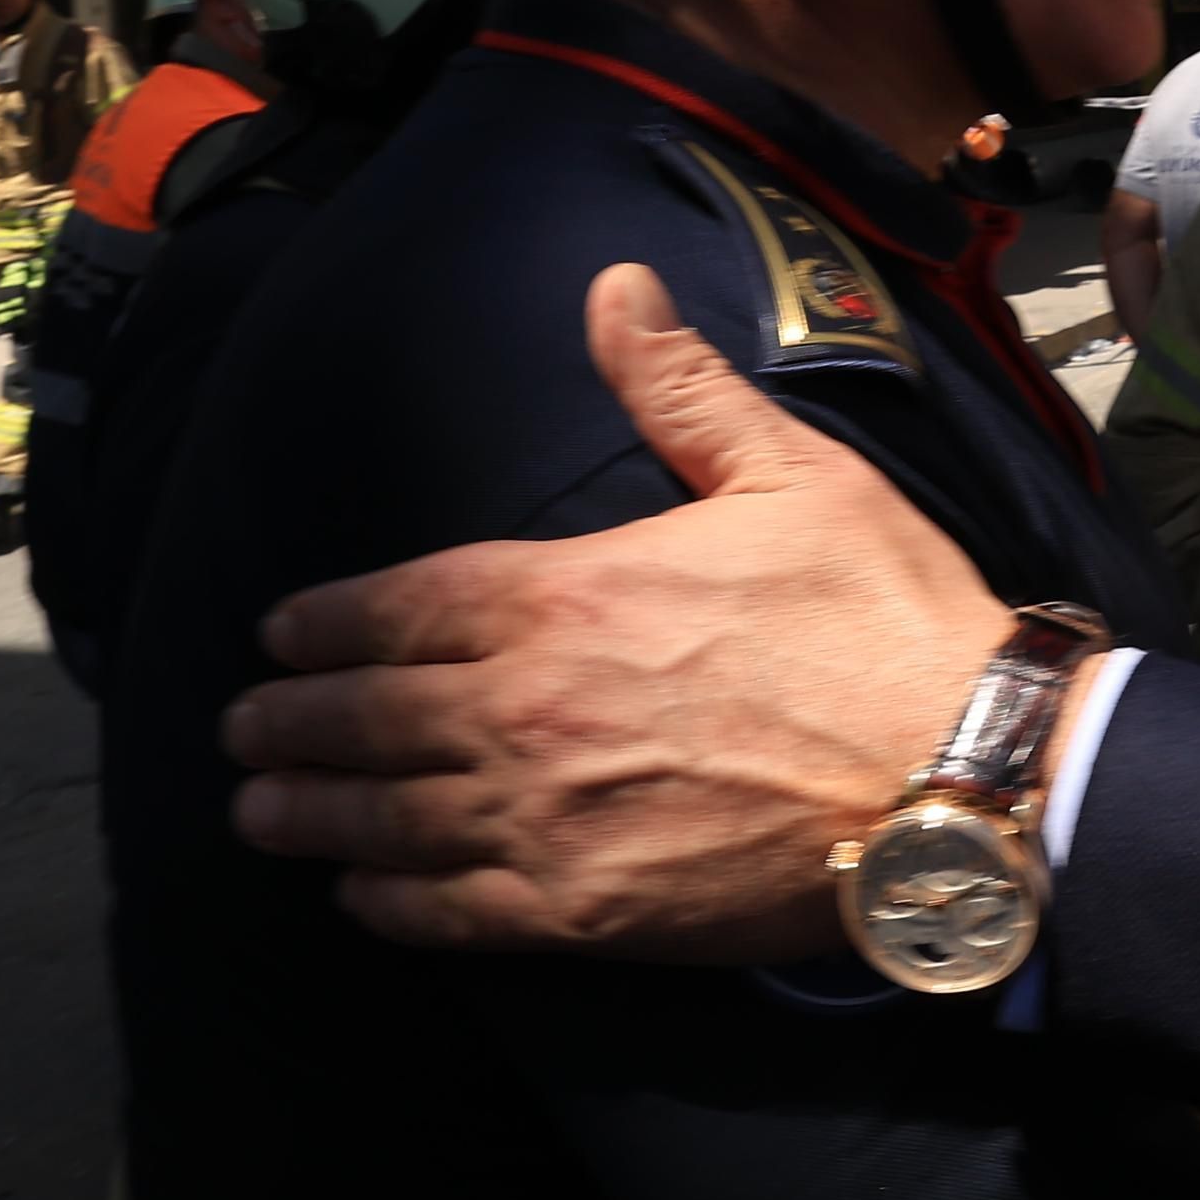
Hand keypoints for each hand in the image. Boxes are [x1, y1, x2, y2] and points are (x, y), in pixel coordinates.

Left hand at [226, 262, 1007, 961]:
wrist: (958, 774)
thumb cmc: (884, 617)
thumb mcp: (791, 473)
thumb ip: (680, 389)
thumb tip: (614, 285)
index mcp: (566, 596)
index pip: (398, 605)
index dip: (323, 622)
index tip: (277, 632)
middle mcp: (527, 709)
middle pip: (364, 716)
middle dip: (288, 720)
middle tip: (241, 727)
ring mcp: (546, 820)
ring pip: (383, 818)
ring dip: (308, 814)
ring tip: (261, 811)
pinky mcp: (584, 914)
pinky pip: (447, 913)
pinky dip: (386, 903)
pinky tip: (358, 897)